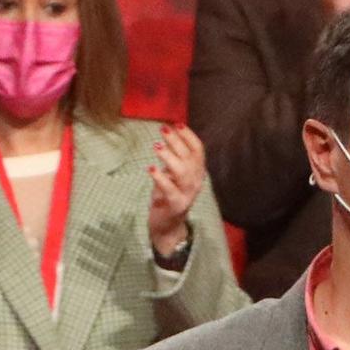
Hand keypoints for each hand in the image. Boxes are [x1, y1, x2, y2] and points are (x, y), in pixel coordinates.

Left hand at [148, 123, 204, 256]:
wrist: (167, 226)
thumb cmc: (168, 195)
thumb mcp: (173, 175)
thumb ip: (174, 158)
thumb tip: (168, 133)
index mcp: (197, 172)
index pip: (198, 150)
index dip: (189, 136)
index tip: (176, 124)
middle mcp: (195, 182)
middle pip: (190, 158)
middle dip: (177, 142)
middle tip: (163, 130)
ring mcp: (187, 195)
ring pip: (183, 173)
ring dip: (170, 157)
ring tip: (156, 146)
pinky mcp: (176, 205)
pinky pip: (170, 190)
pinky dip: (160, 179)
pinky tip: (151, 169)